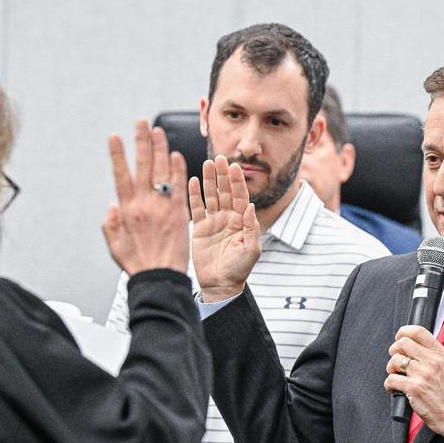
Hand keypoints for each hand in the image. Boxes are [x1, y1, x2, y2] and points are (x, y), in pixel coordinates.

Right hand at [102, 120, 190, 274]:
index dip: (117, 155)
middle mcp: (143, 204)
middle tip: (141, 122)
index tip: (114, 137)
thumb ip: (110, 225)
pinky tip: (177, 155)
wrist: (159, 278)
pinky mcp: (179, 213)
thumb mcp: (115, 246)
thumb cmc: (138, 265)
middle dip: (141, 142)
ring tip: (158, 131)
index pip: (120, 175)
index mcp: (126, 210)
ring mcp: (162, 207)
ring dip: (160, 149)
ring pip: (161, 171)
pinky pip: (179, 187)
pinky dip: (178, 170)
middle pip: (142, 166)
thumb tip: (110, 206)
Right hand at [189, 155, 259, 301]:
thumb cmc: (238, 270)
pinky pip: (197, 208)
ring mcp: (213, 222)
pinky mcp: (200, 228)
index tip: (234, 165)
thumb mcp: (251, 250)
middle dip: (222, 175)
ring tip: (206, 163)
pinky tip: (191, 181)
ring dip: (208, 180)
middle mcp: (228, 218)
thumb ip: (252, 228)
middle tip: (218, 157)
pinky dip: (194, 195)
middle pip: (225, 191)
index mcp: (242, 222)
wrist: (220, 285)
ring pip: (211, 196)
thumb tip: (251, 206)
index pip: (240, 196)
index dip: (237, 181)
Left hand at [383, 325, 443, 439]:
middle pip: (402, 343)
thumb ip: (435, 355)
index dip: (403, 332)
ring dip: (391, 369)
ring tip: (397, 376)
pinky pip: (391, 379)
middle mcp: (432, 361)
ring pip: (395, 361)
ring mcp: (422, 374)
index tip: (399, 339)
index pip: (418, 331)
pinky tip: (395, 389)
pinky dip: (389, 385)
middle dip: (394, 351)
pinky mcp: (414, 389)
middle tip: (396, 362)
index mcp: (441, 354)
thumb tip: (416, 346)